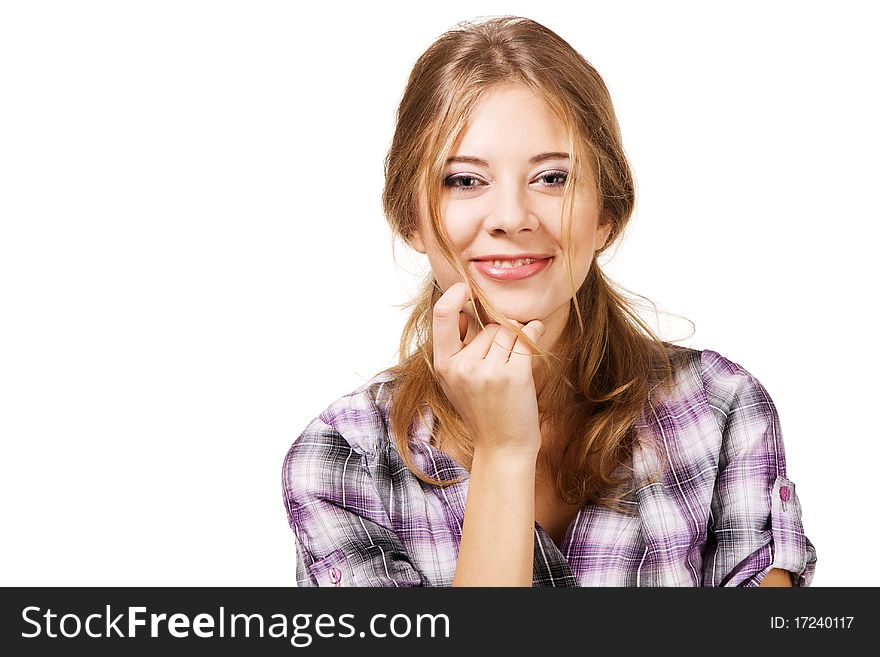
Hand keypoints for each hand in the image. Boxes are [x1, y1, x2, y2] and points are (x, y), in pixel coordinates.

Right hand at [432, 282, 545, 456]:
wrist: (503, 447)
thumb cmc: (483, 410)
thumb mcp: (457, 380)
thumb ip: (459, 347)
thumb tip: (469, 305)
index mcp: (444, 365)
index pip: (443, 316)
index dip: (454, 295)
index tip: (465, 287)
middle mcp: (463, 367)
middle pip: (488, 325)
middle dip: (499, 335)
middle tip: (499, 365)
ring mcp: (489, 371)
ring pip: (508, 330)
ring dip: (517, 340)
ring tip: (512, 366)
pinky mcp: (514, 375)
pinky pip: (527, 338)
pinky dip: (534, 333)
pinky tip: (535, 336)